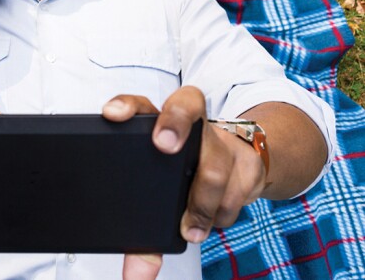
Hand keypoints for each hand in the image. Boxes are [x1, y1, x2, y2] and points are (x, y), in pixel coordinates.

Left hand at [102, 86, 266, 279]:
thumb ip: (143, 229)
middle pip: (187, 109)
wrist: (246, 161)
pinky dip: (222, 216)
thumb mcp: (160, 193)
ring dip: (202, 202)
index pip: (141, 103)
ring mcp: (223, 141)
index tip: (112, 116)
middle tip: (164, 146)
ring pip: (216, 165)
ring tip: (191, 228)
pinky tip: (211, 222)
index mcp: (159, 123)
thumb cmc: (186, 175)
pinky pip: (239, 193)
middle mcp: (192, 124)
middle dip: (175, 125)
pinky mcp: (251, 163)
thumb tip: (134, 277)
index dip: (127, 105)